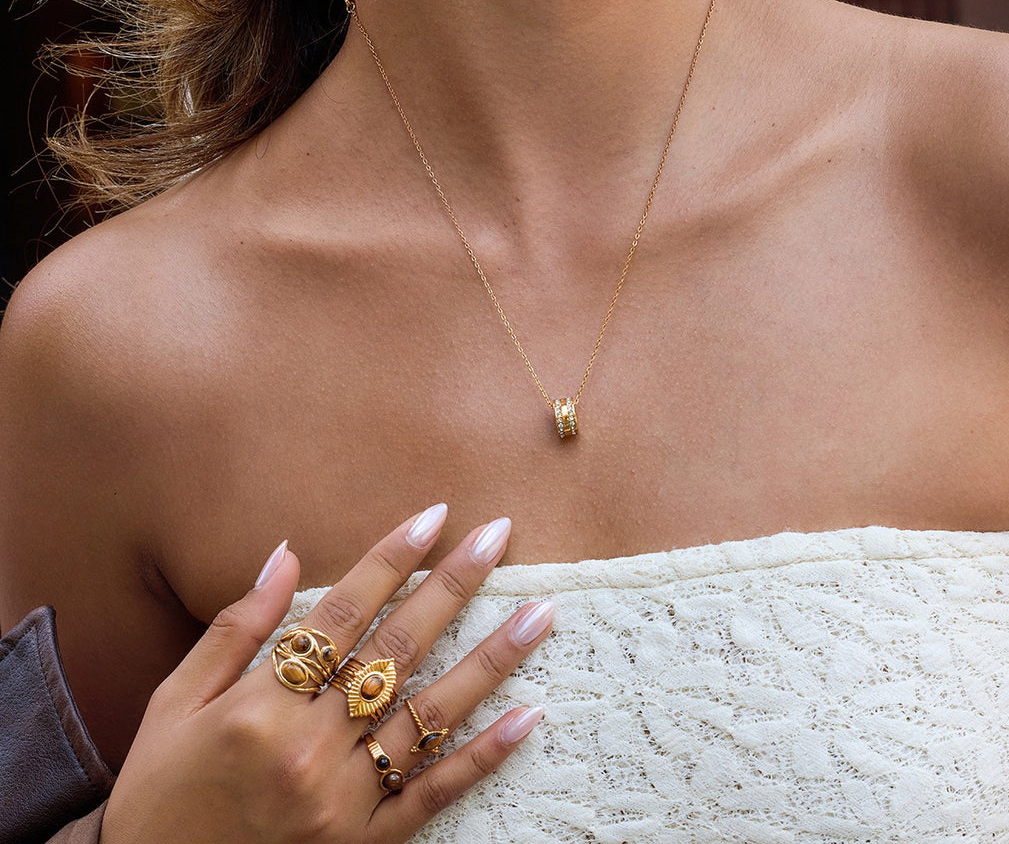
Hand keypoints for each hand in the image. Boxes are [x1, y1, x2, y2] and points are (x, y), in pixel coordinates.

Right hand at [100, 505, 551, 842]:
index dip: (392, 558)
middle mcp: (308, 750)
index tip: (435, 516)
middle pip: (396, 649)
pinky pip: (434, 795)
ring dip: (490, 659)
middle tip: (498, 535)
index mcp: (257, 708)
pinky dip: (484, 756)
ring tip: (540, 613)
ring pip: (431, 715)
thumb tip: (286, 553)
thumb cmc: (159, 794)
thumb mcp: (171, 706)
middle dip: (453, 586)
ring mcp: (343, 802)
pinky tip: (529, 715)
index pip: (344, 612)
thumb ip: (234, 629)